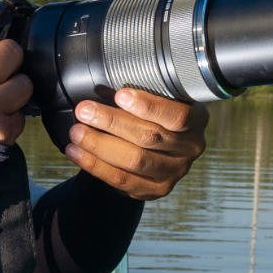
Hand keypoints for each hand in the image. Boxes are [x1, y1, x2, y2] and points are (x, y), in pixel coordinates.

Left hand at [63, 88, 208, 200]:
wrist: (151, 150)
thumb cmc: (150, 115)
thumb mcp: (155, 99)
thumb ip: (140, 93)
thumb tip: (102, 83)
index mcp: (196, 119)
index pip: (177, 116)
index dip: (148, 106)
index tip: (119, 95)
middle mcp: (190, 148)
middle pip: (150, 136)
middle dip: (112, 122)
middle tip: (84, 110)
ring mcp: (174, 172)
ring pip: (135, 160)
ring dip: (100, 144)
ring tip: (76, 132)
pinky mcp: (155, 189)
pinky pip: (122, 179)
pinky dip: (95, 164)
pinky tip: (76, 151)